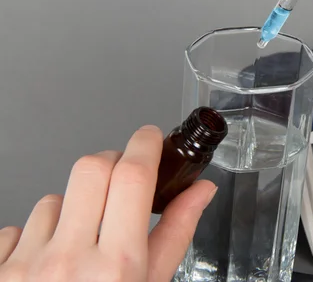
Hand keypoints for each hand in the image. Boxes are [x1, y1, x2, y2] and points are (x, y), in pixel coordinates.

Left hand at [0, 125, 216, 281]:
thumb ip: (176, 234)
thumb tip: (200, 191)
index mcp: (116, 267)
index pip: (131, 176)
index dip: (144, 144)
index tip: (149, 138)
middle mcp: (67, 262)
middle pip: (90, 168)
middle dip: (111, 163)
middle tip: (121, 179)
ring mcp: (24, 267)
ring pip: (53, 199)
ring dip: (73, 208)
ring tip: (82, 242)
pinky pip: (18, 227)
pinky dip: (38, 235)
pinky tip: (49, 263)